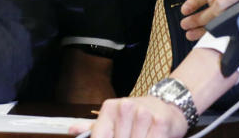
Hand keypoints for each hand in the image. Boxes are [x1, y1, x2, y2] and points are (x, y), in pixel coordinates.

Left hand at [69, 95, 188, 137]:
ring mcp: (143, 114)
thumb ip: (94, 127)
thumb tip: (71, 130)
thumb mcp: (114, 118)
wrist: (167, 104)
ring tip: (139, 136)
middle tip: (128, 136)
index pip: (100, 136)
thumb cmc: (137, 115)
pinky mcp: (159, 122)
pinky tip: (149, 137)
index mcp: (110, 108)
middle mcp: (125, 107)